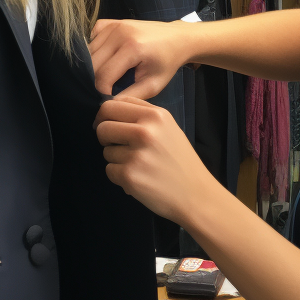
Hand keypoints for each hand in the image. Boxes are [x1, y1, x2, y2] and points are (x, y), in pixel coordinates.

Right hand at [90, 18, 194, 98]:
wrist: (177, 38)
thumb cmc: (167, 63)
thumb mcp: (154, 85)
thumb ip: (130, 96)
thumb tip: (109, 104)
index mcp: (132, 48)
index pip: (104, 76)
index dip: (102, 91)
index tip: (109, 98)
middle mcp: (120, 33)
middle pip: (93, 63)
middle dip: (96, 80)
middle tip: (107, 89)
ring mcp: (114, 25)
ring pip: (89, 51)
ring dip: (94, 66)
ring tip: (107, 75)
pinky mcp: (111, 22)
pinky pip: (92, 37)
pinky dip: (93, 49)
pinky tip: (104, 57)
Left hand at [94, 95, 219, 225]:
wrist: (196, 194)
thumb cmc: (180, 160)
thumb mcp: (167, 127)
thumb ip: (141, 115)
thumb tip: (107, 112)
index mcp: (155, 115)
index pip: (112, 105)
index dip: (105, 117)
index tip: (109, 126)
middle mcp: (145, 131)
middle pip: (103, 126)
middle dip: (105, 138)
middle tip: (119, 147)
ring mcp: (136, 154)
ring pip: (106, 150)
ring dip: (116, 159)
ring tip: (138, 166)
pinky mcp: (129, 175)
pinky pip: (109, 170)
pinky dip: (119, 176)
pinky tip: (138, 178)